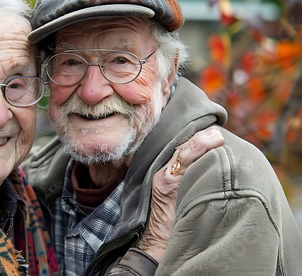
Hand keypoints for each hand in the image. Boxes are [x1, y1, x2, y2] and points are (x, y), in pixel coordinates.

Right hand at [137, 126, 224, 261]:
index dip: (197, 140)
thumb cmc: (171, 225)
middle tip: (217, 132)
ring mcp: (165, 179)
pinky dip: (199, 151)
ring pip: (184, 152)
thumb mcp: (178, 201)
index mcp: (164, 175)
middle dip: (201, 137)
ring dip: (202, 141)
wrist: (156, 243)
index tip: (211, 133)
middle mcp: (163, 174)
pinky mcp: (168, 185)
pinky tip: (213, 145)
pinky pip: (185, 163)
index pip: (181, 150)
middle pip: (183, 148)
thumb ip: (188, 186)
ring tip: (218, 136)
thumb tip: (210, 174)